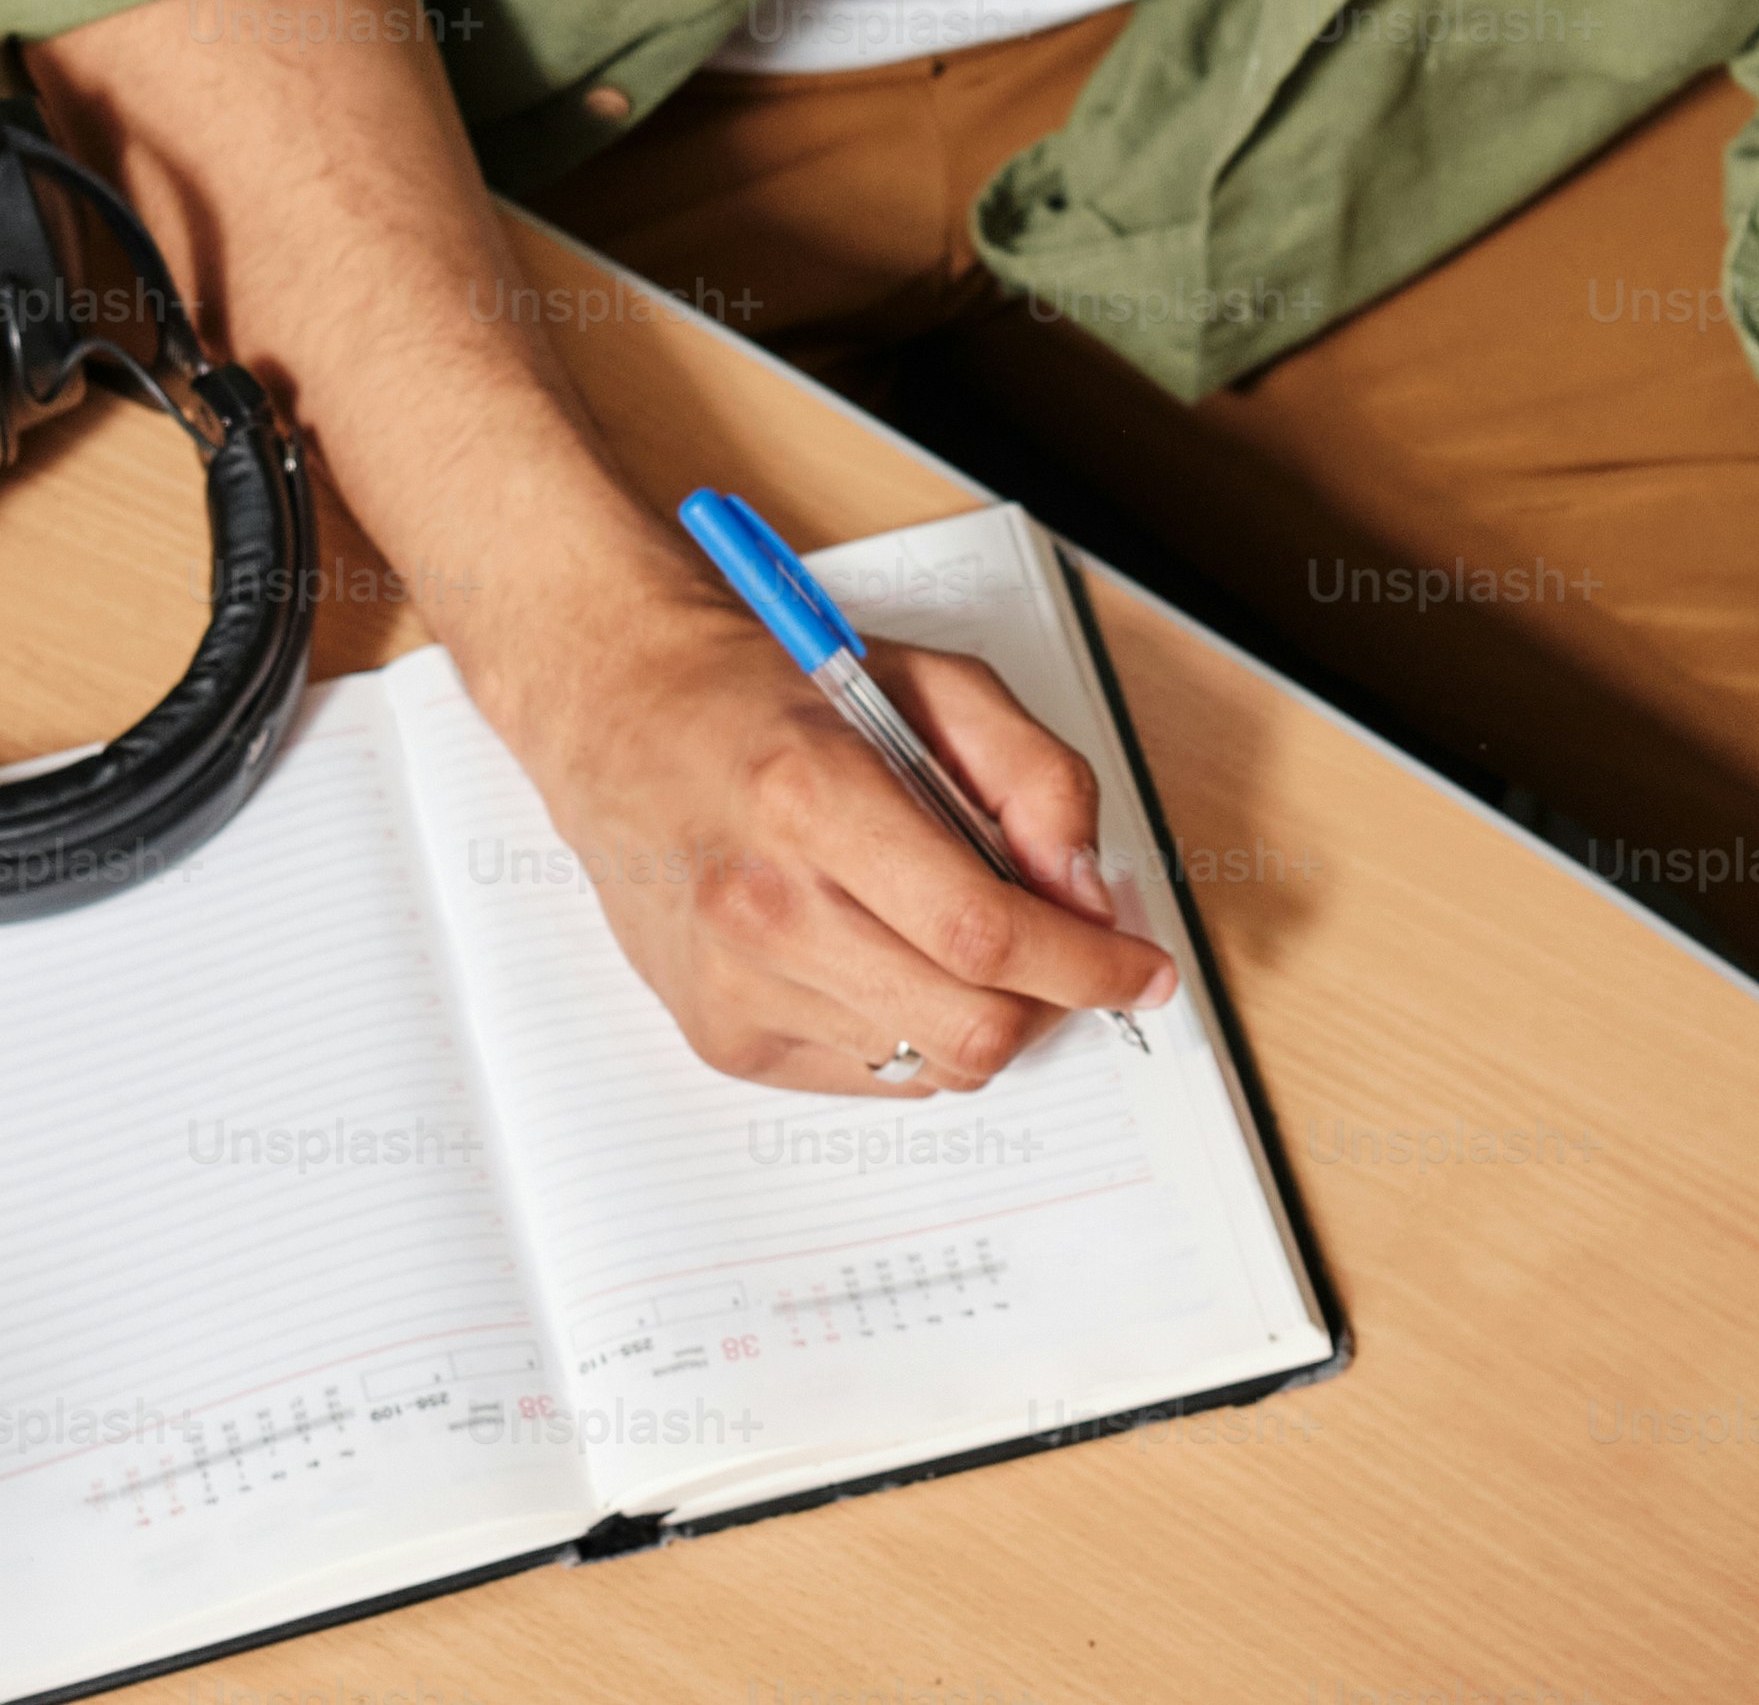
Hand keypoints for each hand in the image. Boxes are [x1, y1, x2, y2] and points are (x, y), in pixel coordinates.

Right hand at [484, 590, 1180, 1096]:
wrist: (617, 712)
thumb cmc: (767, 691)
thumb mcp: (927, 683)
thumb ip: (1034, 775)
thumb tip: (1088, 893)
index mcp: (814, 800)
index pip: (987, 934)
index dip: (1089, 966)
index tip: (1141, 970)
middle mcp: (763, 906)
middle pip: (972, 1024)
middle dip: (1055, 1000)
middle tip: (1072, 955)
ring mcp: (735, 985)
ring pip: (934, 1063)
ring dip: (984, 1012)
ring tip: (959, 935)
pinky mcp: (721, 1037)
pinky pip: (875, 1076)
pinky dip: (914, 1029)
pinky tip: (887, 955)